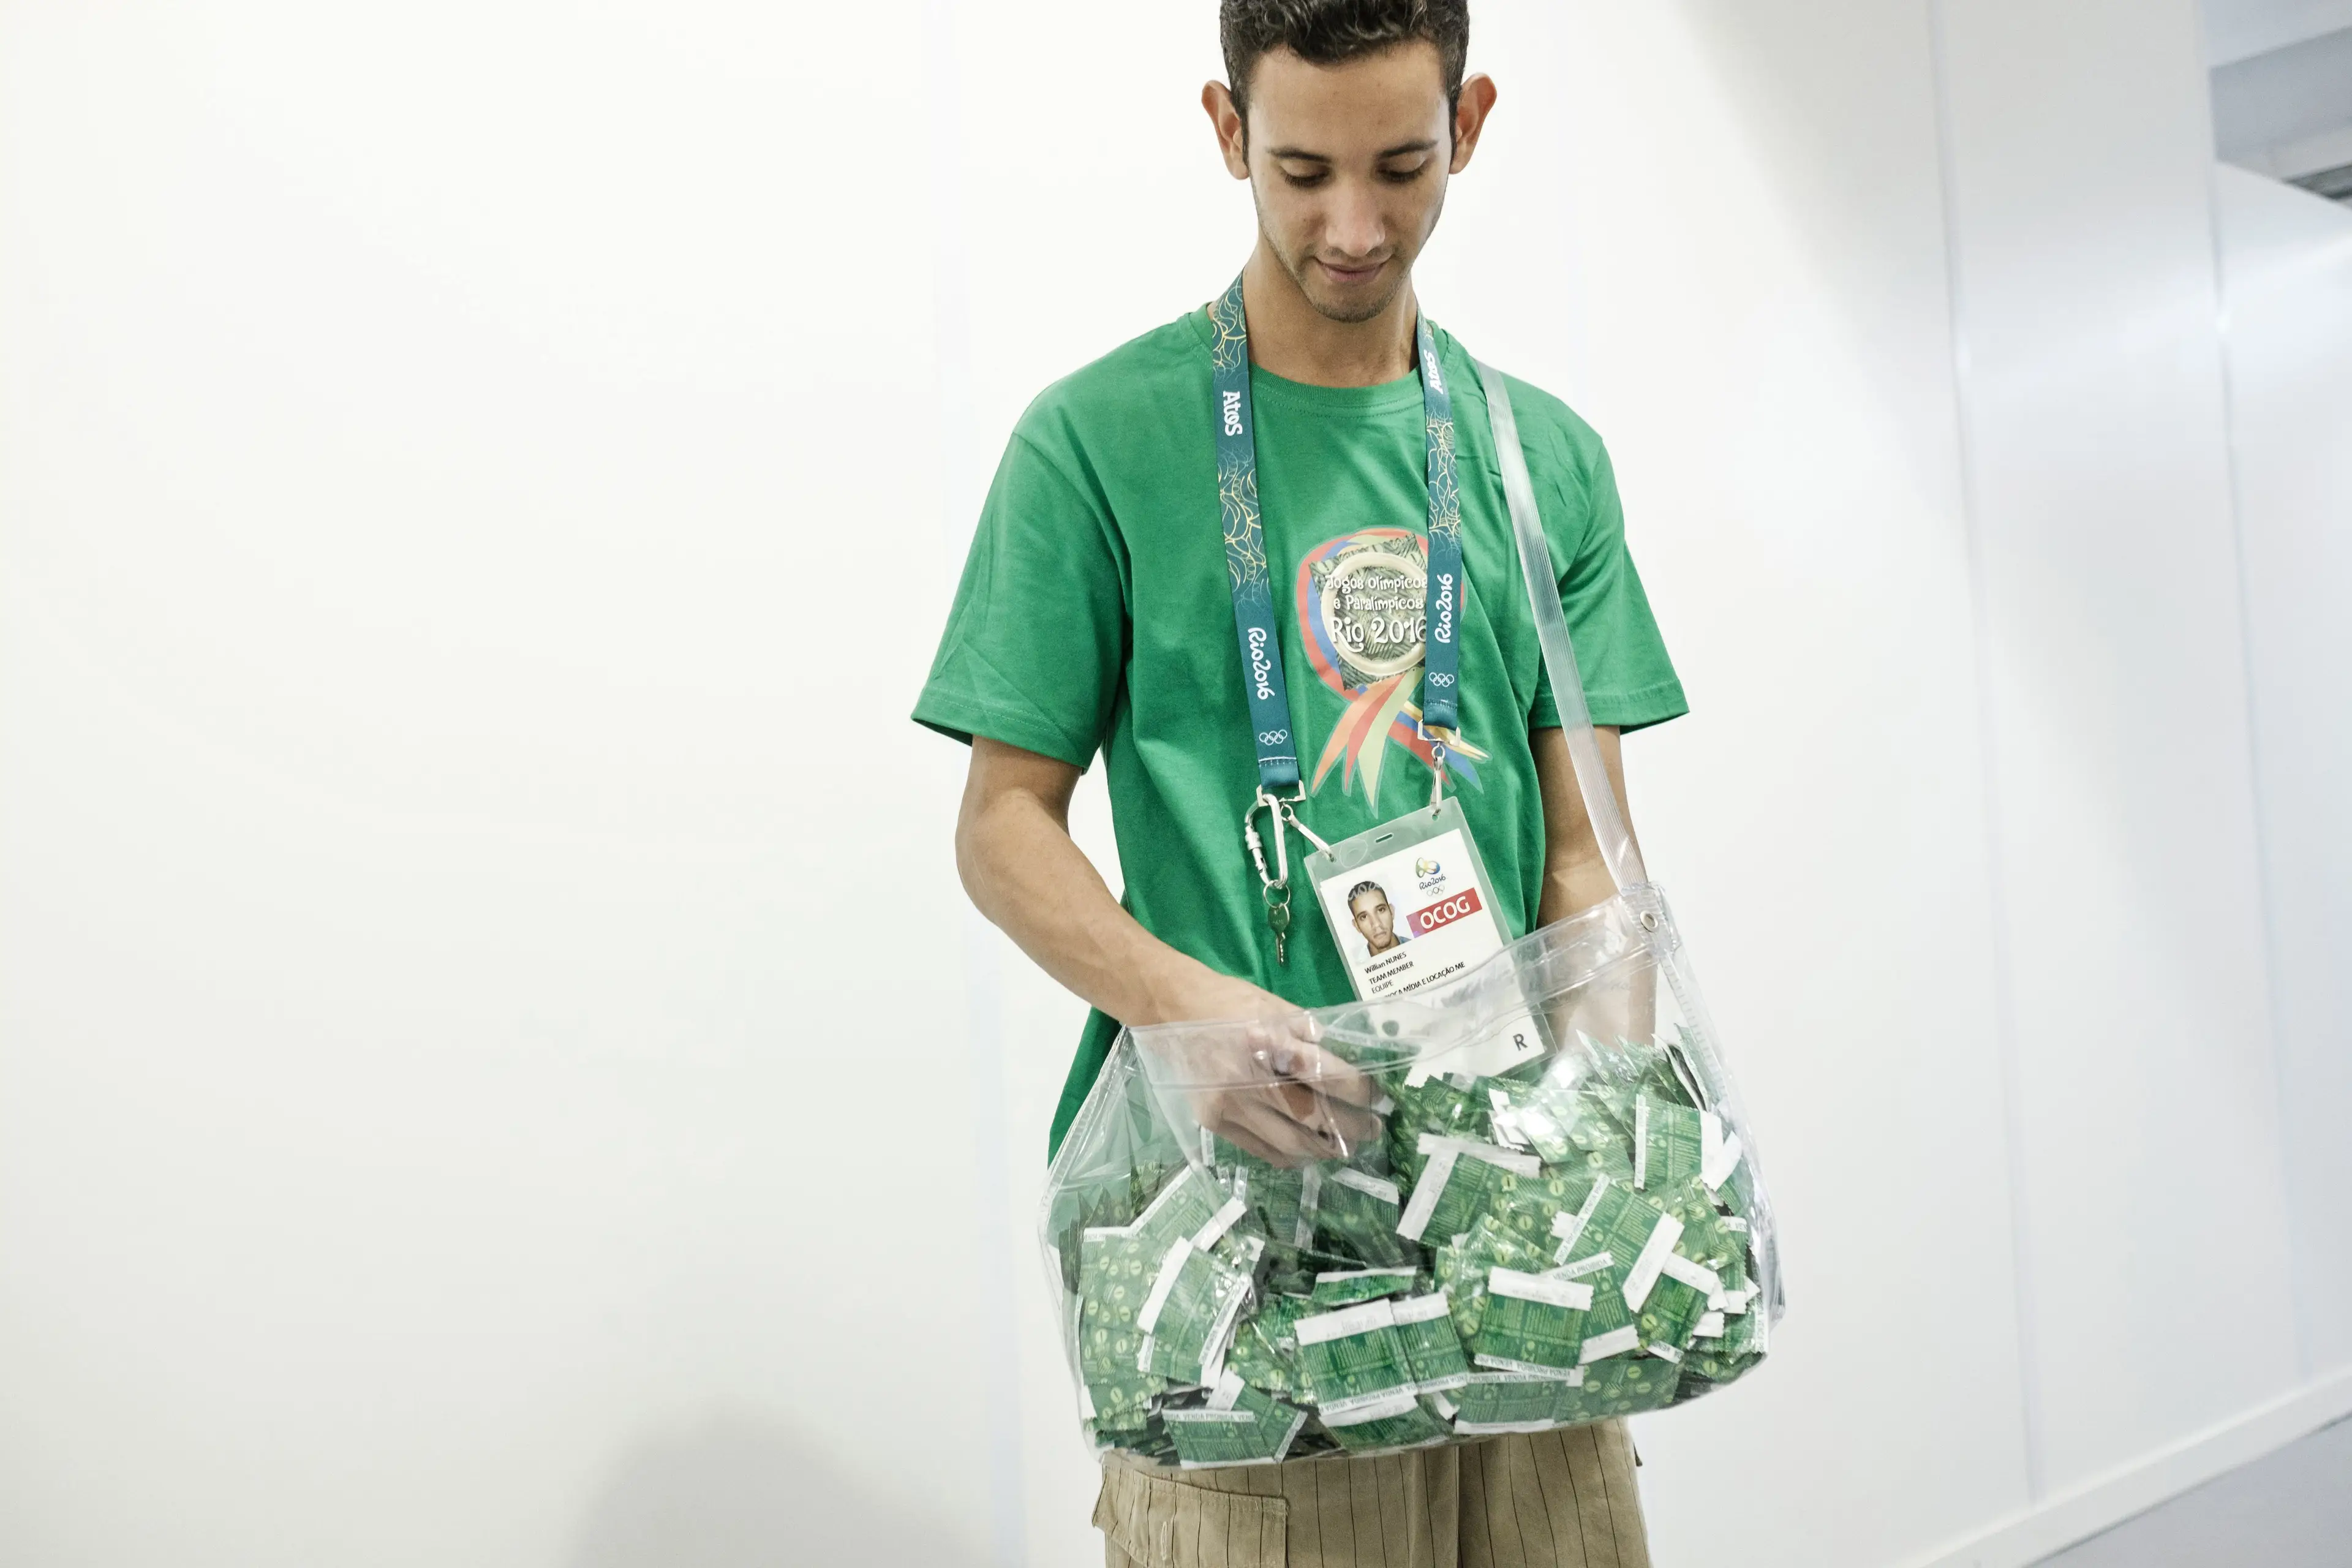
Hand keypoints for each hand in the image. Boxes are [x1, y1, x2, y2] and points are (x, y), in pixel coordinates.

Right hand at [1142, 970, 1383, 1167]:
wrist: (1170, 1009)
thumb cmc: (1228, 1002)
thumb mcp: (1275, 1006)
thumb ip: (1310, 1034)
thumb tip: (1351, 1061)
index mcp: (1270, 1042)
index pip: (1329, 1076)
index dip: (1361, 1092)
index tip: (1378, 1097)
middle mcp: (1251, 1079)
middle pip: (1316, 1118)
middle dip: (1354, 1128)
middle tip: (1374, 1129)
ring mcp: (1231, 1106)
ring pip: (1292, 1145)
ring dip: (1325, 1149)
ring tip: (1345, 1144)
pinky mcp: (1215, 1122)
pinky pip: (1263, 1151)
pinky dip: (1291, 1156)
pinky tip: (1307, 1149)